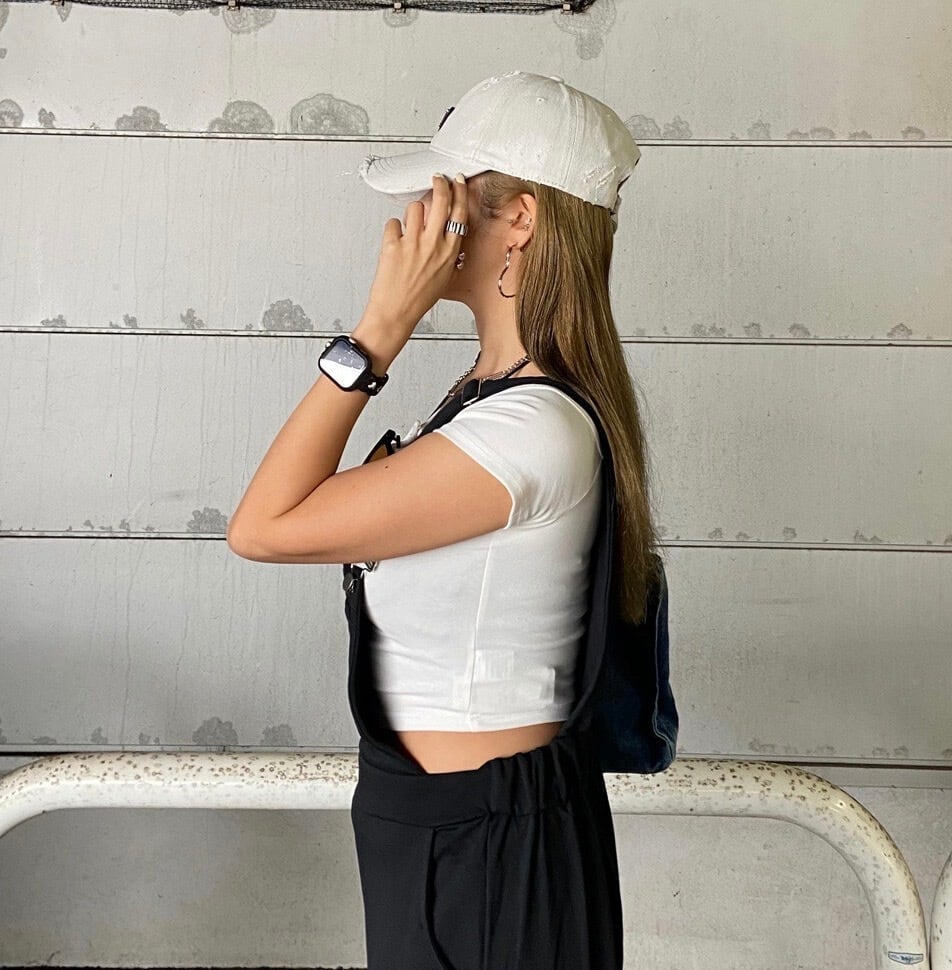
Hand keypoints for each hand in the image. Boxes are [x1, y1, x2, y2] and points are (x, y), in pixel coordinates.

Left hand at [356, 173, 467, 364]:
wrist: (396, 312)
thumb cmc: (419, 299)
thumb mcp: (444, 277)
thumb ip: (447, 253)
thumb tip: (448, 235)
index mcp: (449, 252)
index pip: (459, 213)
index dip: (459, 193)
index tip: (457, 183)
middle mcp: (433, 245)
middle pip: (440, 200)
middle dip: (439, 184)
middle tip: (436, 179)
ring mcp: (413, 243)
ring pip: (415, 208)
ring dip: (412, 213)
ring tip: (409, 227)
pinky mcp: (393, 245)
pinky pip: (393, 223)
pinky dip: (392, 230)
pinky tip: (394, 243)